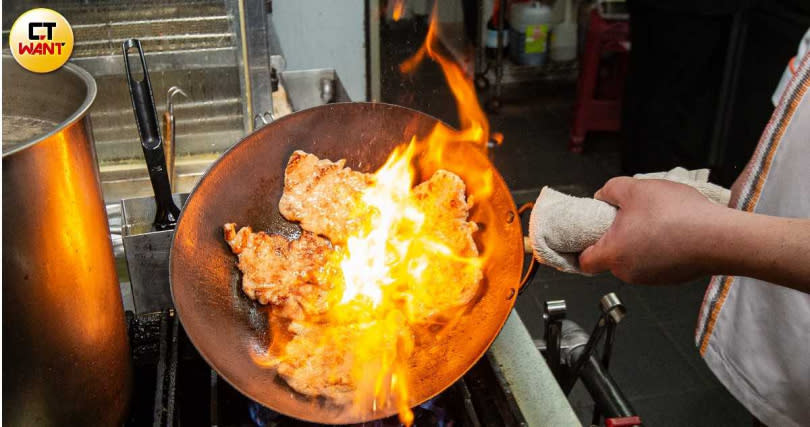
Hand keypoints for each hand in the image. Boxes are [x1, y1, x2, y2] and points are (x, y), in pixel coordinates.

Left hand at [579, 177, 722, 284]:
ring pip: (633, 258)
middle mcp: (629, 272)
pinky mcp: (670, 277)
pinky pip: (654, 261)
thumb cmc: (679, 216)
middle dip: (614, 236)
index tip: (583, 236)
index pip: (583, 262)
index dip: (579, 247)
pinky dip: (657, 247)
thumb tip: (603, 195)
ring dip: (638, 240)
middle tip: (626, 216)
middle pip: (610, 257)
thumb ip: (610, 190)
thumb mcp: (635, 188)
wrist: (721, 237)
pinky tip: (671, 230)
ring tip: (654, 219)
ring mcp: (651, 278)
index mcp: (613, 254)